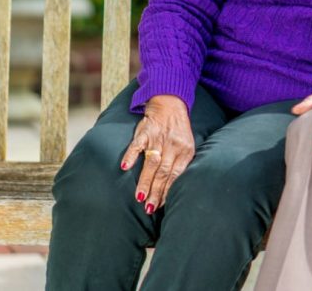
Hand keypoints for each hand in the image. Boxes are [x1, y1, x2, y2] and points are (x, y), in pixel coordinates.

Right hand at [119, 95, 194, 213]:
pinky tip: (124, 167)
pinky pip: (137, 144)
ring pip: (152, 162)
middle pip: (164, 173)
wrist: (170, 102)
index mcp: (185, 151)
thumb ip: (180, 164)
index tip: (160, 207)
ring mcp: (158, 138)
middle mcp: (172, 145)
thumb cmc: (178, 130)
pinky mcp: (145, 131)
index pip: (176, 176)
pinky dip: (131, 155)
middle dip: (156, 192)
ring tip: (139, 197)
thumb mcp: (186, 146)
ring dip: (145, 181)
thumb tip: (172, 189)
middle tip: (149, 208)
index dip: (168, 192)